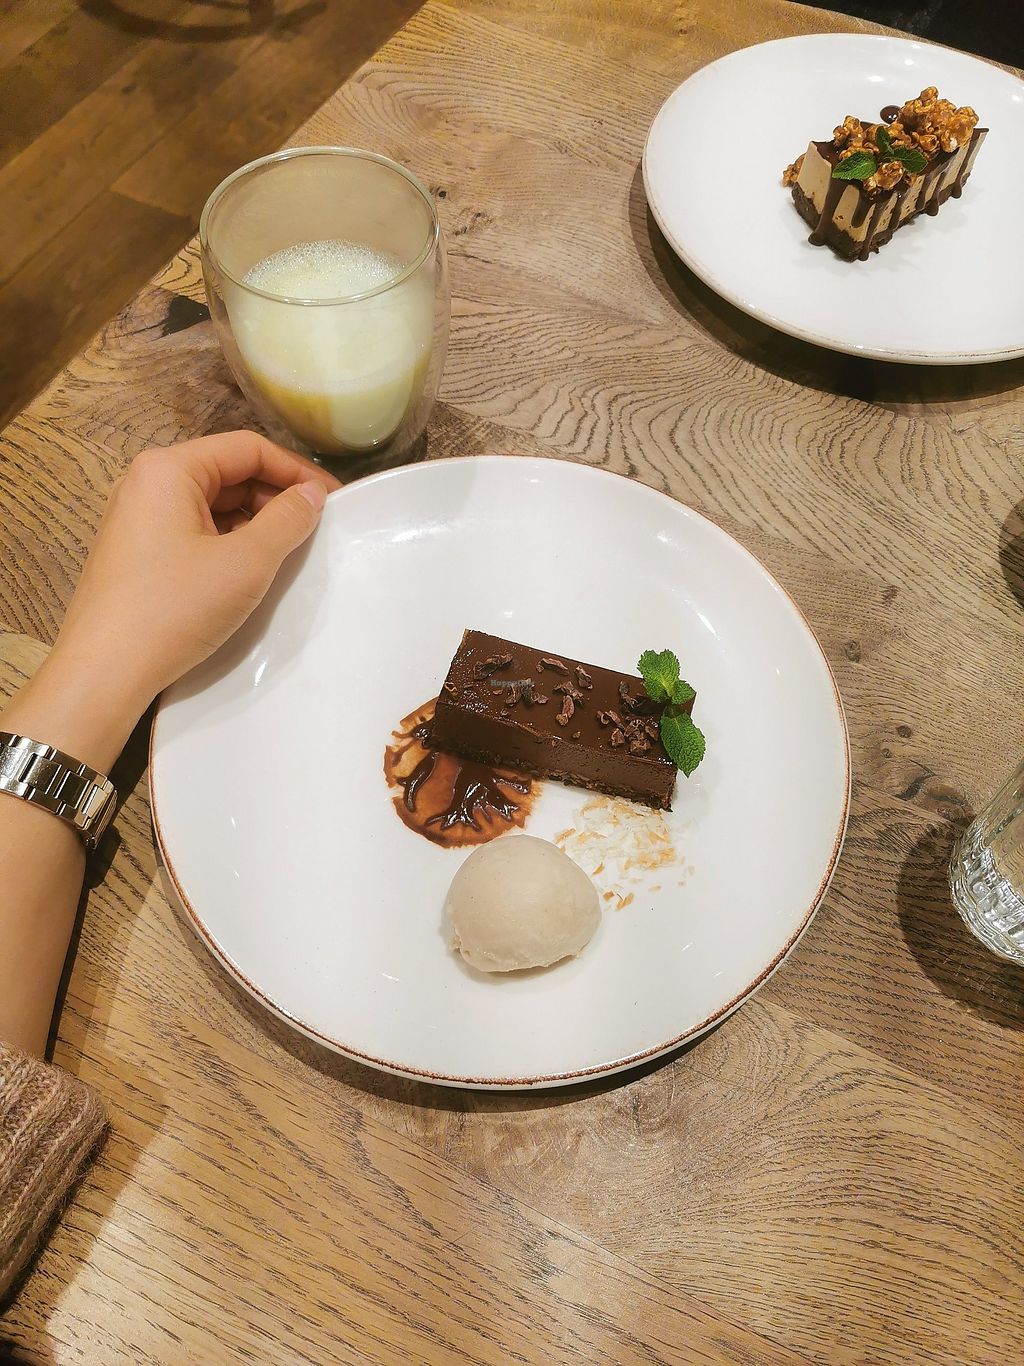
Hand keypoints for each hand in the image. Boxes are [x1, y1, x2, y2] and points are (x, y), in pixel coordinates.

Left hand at [5, 431, 339, 769]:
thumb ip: (287, 520)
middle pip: (228, 473)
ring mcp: (138, 519)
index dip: (297, 470)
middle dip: (275, 497)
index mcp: (168, 469)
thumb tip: (312, 495)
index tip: (334, 500)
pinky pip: (193, 531)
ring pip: (212, 505)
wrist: (105, 672)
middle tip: (315, 529)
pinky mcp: (137, 553)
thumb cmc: (175, 609)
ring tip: (289, 552)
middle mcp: (147, 483)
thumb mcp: (246, 562)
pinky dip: (228, 542)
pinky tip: (250, 571)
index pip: (247, 448)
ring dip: (254, 522)